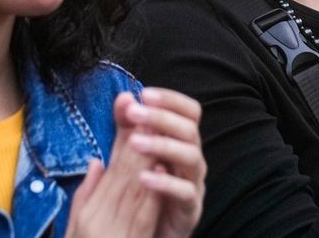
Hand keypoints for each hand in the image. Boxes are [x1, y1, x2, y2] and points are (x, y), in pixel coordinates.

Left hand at [65, 91, 205, 237]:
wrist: (152, 231)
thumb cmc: (145, 189)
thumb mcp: (131, 155)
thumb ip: (128, 127)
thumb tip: (124, 96)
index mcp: (182, 142)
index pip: (189, 112)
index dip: (171, 100)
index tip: (145, 93)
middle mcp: (192, 158)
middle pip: (190, 129)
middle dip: (162, 117)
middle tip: (134, 113)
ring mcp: (194, 183)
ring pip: (191, 156)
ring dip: (163, 145)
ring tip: (134, 143)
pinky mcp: (190, 208)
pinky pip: (185, 192)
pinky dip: (166, 182)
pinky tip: (144, 178)